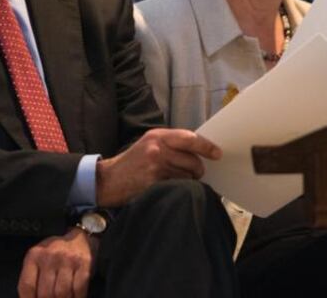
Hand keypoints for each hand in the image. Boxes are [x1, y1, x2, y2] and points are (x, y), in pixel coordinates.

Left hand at [18, 227, 95, 297]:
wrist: (80, 237)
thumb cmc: (55, 253)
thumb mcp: (38, 259)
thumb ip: (32, 277)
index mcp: (35, 255)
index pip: (27, 285)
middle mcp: (50, 256)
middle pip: (45, 292)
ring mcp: (68, 260)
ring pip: (62, 293)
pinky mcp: (84, 264)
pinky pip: (79, 289)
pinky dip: (77, 297)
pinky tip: (74, 297)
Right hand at [95, 128, 220, 207]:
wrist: (108, 180)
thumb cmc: (133, 162)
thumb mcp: (149, 144)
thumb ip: (171, 144)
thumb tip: (199, 150)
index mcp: (158, 136)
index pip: (190, 139)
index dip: (206, 147)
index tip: (217, 153)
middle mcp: (158, 149)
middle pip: (192, 160)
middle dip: (198, 169)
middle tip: (196, 173)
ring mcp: (155, 168)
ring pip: (187, 176)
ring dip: (189, 181)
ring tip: (179, 181)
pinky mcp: (153, 184)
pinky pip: (177, 187)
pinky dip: (179, 189)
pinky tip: (171, 189)